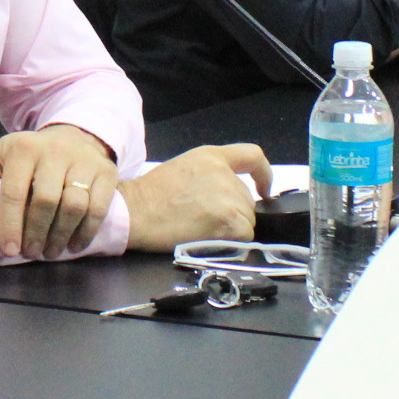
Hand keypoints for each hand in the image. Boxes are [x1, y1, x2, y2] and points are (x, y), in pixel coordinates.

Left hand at [0, 123, 119, 257]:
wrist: (76, 138)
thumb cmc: (33, 155)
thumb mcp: (3, 156)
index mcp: (24, 149)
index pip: (14, 191)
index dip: (10, 224)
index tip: (9, 249)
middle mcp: (55, 152)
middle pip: (46, 200)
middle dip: (36, 232)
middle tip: (31, 253)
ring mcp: (83, 161)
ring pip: (74, 205)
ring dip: (61, 235)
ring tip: (50, 252)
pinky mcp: (106, 172)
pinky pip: (98, 207)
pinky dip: (86, 231)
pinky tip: (73, 244)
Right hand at [117, 143, 266, 250]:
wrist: (134, 213)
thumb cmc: (151, 195)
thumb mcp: (184, 169)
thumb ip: (211, 175)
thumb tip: (230, 197)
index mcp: (211, 156)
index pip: (252, 156)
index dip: (264, 175)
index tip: (264, 190)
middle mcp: (224, 173)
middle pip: (247, 199)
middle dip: (234, 212)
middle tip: (206, 221)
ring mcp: (227, 196)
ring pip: (247, 219)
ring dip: (231, 229)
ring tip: (204, 230)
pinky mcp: (227, 220)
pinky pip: (244, 235)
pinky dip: (232, 242)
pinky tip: (211, 239)